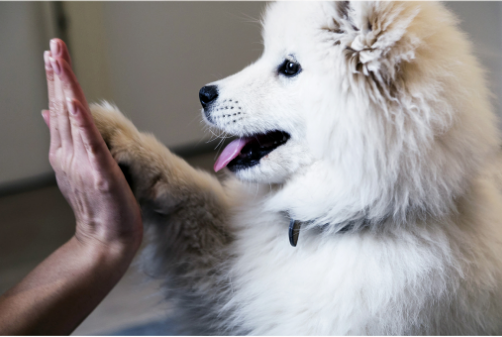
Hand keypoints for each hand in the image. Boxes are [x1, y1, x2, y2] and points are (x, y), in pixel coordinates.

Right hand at [42, 39, 142, 253]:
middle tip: (54, 46)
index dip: (57, 82)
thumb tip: (51, 113)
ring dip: (65, 89)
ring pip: (71, 120)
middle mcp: (68, 156)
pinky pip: (90, 144)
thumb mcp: (77, 170)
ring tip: (59, 61)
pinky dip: (80, 123)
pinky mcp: (100, 175)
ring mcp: (82, 165)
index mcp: (65, 153)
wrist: (107, 241)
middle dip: (58, 75)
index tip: (54, 55)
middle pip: (61, 109)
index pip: (60, 111)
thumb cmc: (99, 206)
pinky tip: (74, 102)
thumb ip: (67, 142)